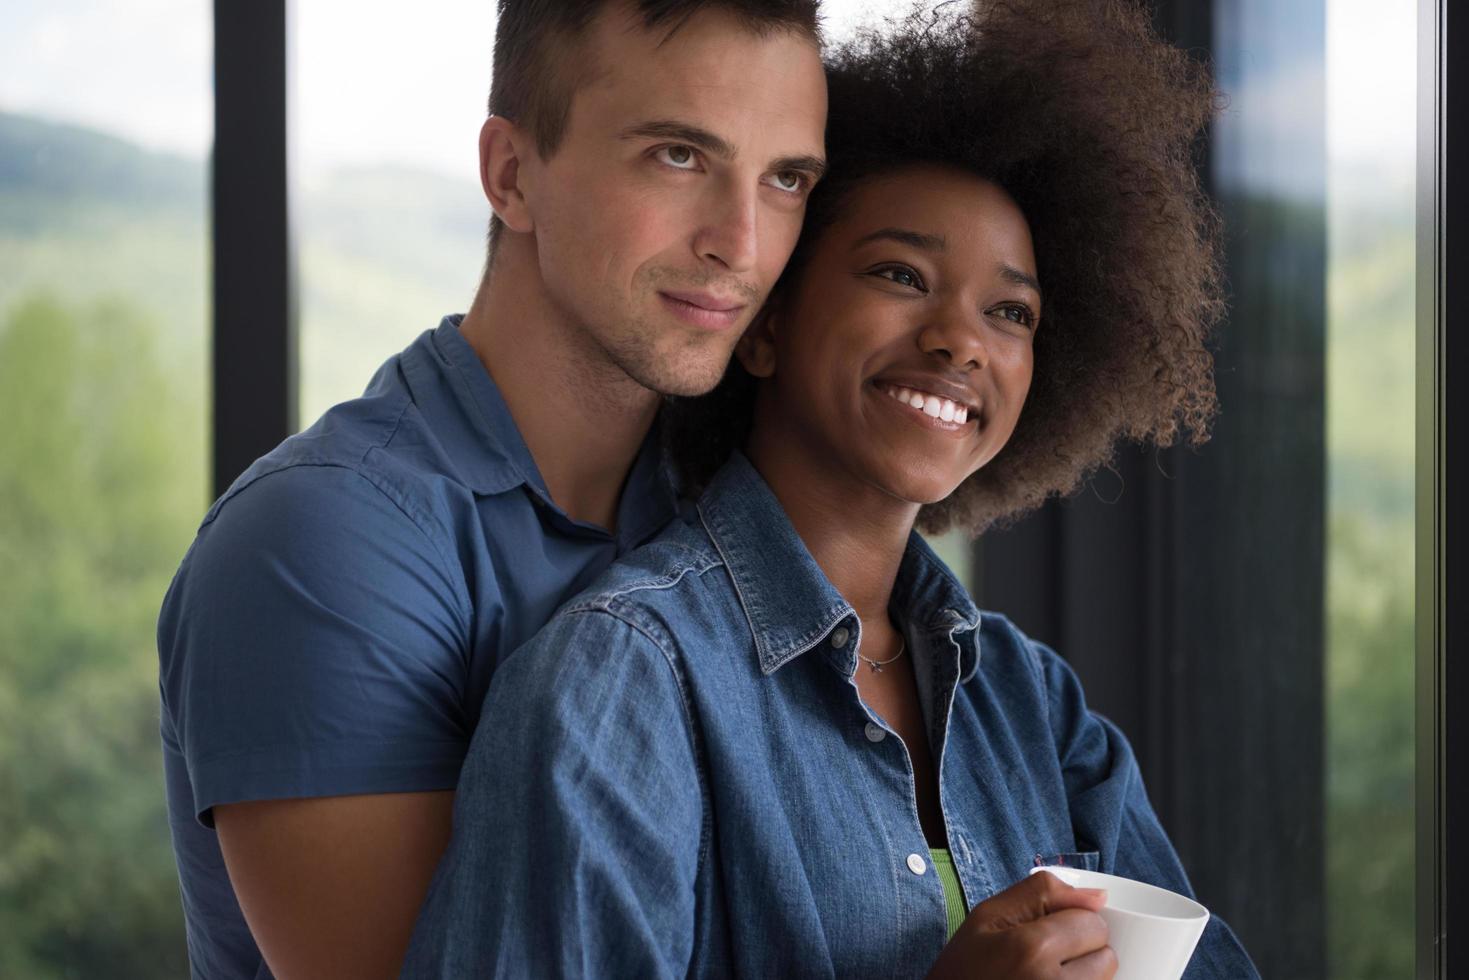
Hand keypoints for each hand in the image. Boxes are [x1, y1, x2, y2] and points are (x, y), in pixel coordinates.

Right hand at [926, 870, 1116, 978]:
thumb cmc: (964, 967)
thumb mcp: (988, 915)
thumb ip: (1043, 892)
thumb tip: (1100, 897)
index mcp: (1031, 948)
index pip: (1092, 923)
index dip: (1072, 922)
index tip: (1046, 932)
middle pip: (1106, 956)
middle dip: (1083, 952)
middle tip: (1046, 959)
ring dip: (1085, 977)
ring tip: (1047, 977)